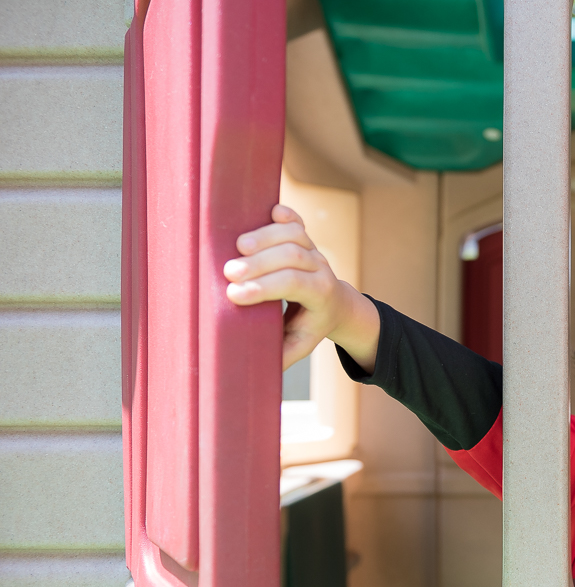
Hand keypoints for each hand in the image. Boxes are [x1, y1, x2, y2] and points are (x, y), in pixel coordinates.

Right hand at [224, 204, 378, 371]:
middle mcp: (320, 268)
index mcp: (321, 295)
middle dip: (260, 262)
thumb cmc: (308, 326)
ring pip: (294, 234)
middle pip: (293, 255)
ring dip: (265, 236)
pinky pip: (295, 220)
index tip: (234, 294)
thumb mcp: (298, 344)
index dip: (266, 287)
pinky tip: (266, 211)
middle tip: (228, 272)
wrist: (335, 304)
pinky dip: (282, 215)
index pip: (296, 285)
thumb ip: (279, 356)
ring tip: (237, 245)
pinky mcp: (304, 236)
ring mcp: (313, 249)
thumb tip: (249, 376)